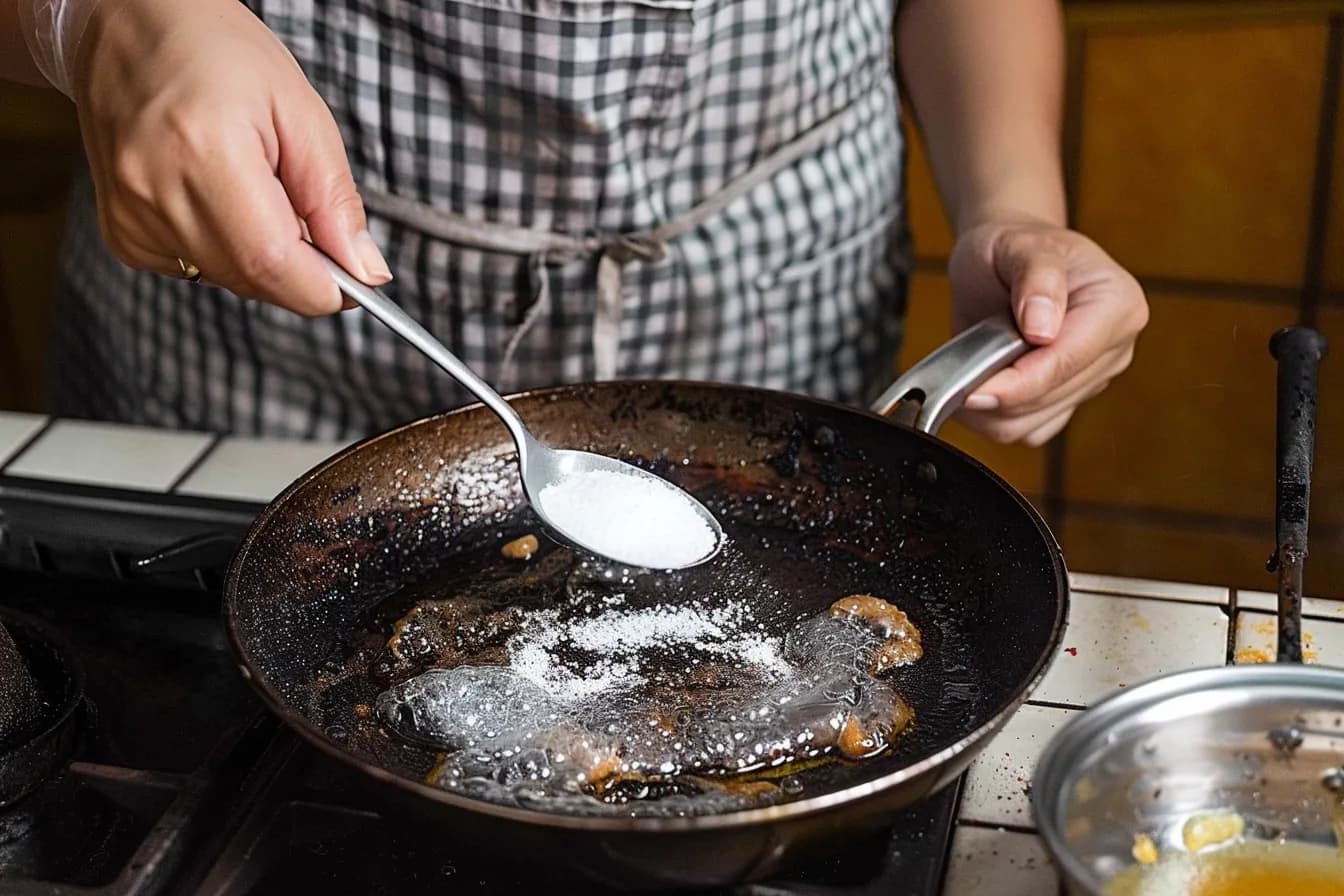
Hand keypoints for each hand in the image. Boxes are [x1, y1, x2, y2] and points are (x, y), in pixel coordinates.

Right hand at [71, 0, 389, 313]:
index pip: (272, 262)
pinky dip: (225, 248)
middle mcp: (155, 189)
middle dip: (300, 268)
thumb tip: (365, 271)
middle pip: (253, 280)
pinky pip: (196, 269)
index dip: (325, 286)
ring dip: (261, 254)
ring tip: (256, 189)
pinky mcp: (121, 230)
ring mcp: (131, 213)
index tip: (357, 280)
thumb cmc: (217, 52)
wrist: (131, 27)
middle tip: (310, 218)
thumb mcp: (301, 112)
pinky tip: (219, 197)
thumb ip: (335, 200)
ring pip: (228, 280)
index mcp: (204, 151)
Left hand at [947, 218, 1148, 445]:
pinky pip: (1028, 431)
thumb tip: (1042, 327)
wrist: (1006, 260)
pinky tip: (984, 384)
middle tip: (963, 363)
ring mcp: (1094, 378)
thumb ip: (1036, 277)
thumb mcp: (1018, 244)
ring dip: (992, 409)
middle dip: (998, 391)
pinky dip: (996, 418)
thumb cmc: (1013, 246)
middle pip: (1048, 399)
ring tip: (971, 370)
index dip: (1015, 383)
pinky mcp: (1069, 400)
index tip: (973, 388)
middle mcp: (1116, 348)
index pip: (1065, 362)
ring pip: (1033, 424)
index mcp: (1118, 306)